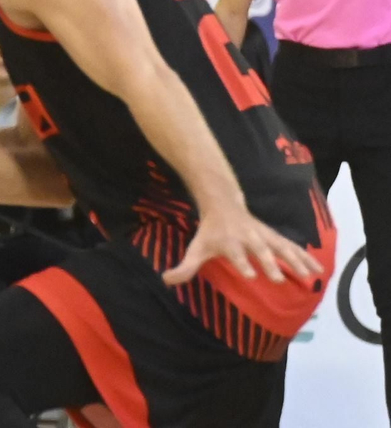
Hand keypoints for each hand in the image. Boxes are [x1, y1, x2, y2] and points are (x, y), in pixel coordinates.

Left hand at [163, 204, 325, 286]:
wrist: (223, 204)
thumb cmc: (210, 232)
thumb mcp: (195, 248)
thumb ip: (184, 267)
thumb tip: (166, 280)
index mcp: (229, 242)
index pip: (236, 255)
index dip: (243, 264)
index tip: (250, 276)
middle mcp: (249, 238)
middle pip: (260, 251)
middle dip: (268, 263)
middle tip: (276, 279)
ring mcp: (264, 236)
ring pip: (282, 248)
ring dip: (295, 261)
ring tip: (310, 277)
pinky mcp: (274, 236)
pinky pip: (293, 247)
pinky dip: (306, 257)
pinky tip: (319, 270)